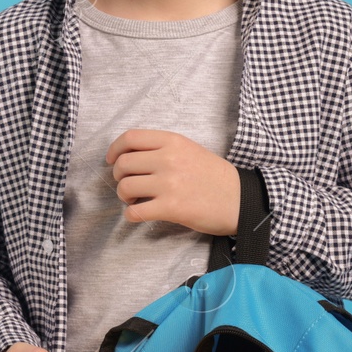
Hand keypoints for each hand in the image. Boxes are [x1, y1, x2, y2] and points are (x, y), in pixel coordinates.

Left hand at [105, 128, 240, 236]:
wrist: (240, 199)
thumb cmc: (214, 176)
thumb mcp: (189, 150)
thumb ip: (162, 148)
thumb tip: (129, 156)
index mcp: (172, 141)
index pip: (130, 137)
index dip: (114, 149)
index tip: (111, 160)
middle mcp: (168, 159)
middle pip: (123, 163)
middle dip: (119, 176)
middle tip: (129, 184)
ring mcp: (169, 183)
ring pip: (125, 187)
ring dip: (124, 196)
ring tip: (135, 199)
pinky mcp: (170, 207)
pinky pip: (134, 211)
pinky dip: (131, 214)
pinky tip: (139, 213)